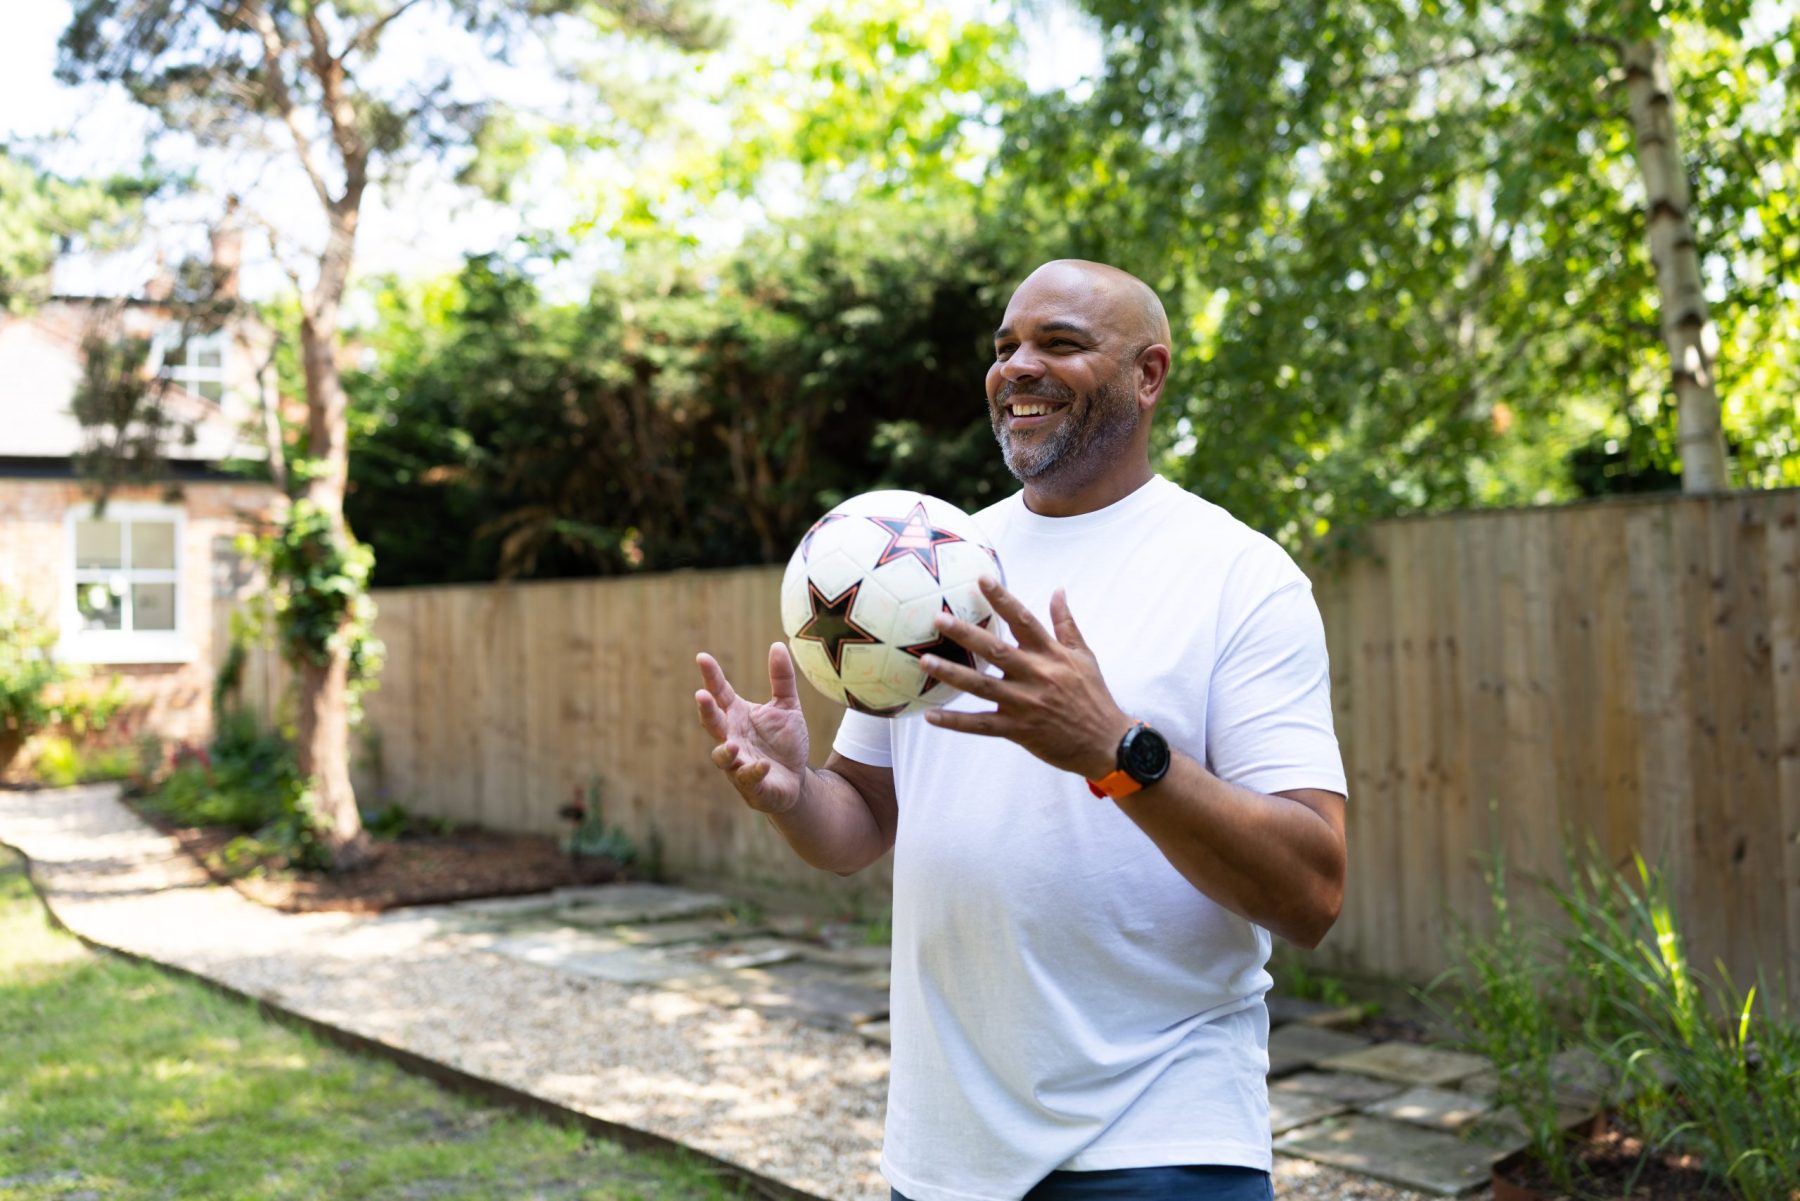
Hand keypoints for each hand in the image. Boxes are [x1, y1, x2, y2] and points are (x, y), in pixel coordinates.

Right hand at [694, 643, 810, 815]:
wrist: (796, 780)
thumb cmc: (784, 742)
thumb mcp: (788, 706)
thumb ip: (782, 678)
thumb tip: (778, 644)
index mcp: (737, 716)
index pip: (720, 693)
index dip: (711, 676)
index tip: (702, 657)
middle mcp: (732, 738)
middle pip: (712, 724)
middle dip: (706, 711)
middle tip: (701, 695)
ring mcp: (738, 763)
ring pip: (722, 757)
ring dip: (725, 751)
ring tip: (733, 744)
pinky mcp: (752, 785)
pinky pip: (748, 779)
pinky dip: (753, 771)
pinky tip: (763, 764)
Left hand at [920, 578, 1132, 778]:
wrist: (1106, 743)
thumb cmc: (1093, 696)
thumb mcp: (1084, 656)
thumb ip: (1066, 623)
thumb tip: (1058, 590)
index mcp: (1051, 655)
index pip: (1024, 620)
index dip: (1002, 599)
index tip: (981, 579)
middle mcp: (1036, 676)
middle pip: (995, 650)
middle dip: (966, 634)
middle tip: (938, 619)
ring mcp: (1025, 704)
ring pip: (982, 687)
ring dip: (952, 674)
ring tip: (926, 662)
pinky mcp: (1018, 730)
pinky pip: (981, 726)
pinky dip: (955, 722)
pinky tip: (930, 716)